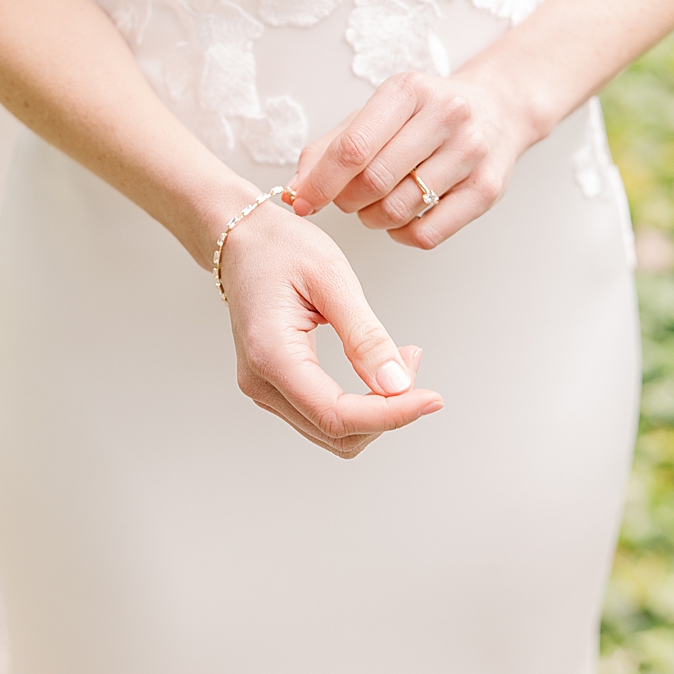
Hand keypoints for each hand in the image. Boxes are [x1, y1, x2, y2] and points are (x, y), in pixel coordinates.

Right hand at [218, 203, 443, 457]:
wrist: (242, 240)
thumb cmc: (280, 248)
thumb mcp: (332, 279)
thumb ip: (365, 335)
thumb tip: (397, 384)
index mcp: (271, 355)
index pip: (337, 416)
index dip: (391, 416)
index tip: (432, 399)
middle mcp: (261, 383)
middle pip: (337, 433)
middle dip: (388, 410)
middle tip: (414, 360)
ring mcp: (265, 388)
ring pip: (334, 431)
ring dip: (377, 409)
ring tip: (403, 358)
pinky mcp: (276, 385)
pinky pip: (324, 414)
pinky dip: (361, 402)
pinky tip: (380, 367)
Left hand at [288, 71, 537, 248]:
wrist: (498, 108)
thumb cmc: (426, 114)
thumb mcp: (378, 112)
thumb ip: (332, 147)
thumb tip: (295, 189)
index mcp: (410, 91)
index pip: (353, 147)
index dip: (320, 182)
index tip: (301, 201)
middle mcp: (446, 116)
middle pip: (373, 181)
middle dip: (346, 201)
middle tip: (344, 200)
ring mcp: (471, 153)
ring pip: (398, 210)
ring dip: (372, 219)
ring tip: (374, 206)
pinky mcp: (487, 189)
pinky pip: (426, 234)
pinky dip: (400, 234)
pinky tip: (401, 219)